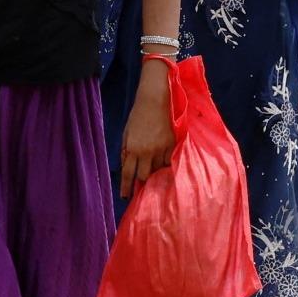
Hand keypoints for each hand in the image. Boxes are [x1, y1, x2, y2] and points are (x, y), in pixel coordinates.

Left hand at [120, 62, 175, 195]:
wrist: (154, 100)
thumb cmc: (137, 116)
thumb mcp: (126, 134)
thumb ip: (126, 151)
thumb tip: (126, 167)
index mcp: (133, 148)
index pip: (128, 174)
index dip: (126, 187)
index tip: (125, 196)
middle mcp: (147, 151)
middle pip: (144, 176)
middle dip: (142, 181)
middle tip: (141, 183)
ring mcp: (161, 148)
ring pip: (158, 170)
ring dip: (154, 172)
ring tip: (153, 171)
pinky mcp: (172, 144)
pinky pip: (168, 161)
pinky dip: (165, 164)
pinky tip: (163, 163)